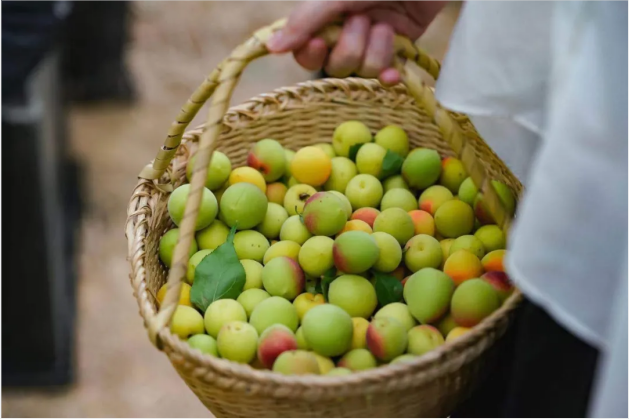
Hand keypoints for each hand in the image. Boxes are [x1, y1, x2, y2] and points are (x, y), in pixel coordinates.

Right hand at [267, 1, 445, 84]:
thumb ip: (305, 20)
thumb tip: (270, 47)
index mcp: (325, 16)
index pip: (305, 52)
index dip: (311, 53)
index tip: (319, 42)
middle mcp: (345, 31)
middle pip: (335, 66)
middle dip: (350, 46)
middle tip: (363, 18)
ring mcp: (371, 42)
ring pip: (362, 70)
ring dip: (376, 47)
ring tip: (387, 23)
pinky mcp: (397, 51)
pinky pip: (385, 74)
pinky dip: (390, 72)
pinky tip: (395, 71)